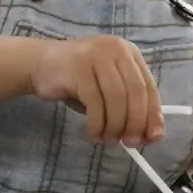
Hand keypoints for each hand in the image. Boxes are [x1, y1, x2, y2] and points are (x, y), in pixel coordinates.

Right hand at [29, 35, 164, 145]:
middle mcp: (116, 49)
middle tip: (130, 144)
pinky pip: (95, 102)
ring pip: (116, 98)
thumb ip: (129, 107)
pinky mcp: (78, 68)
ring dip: (115, 126)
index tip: (153, 138)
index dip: (153, 114)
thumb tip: (150, 135)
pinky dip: (97, 124)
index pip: (148, 86)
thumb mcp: (108, 90)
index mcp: (129, 52)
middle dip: (135, 122)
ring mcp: (96, 55)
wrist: (39, 64)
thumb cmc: (78, 81)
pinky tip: (93, 135)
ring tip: (109, 141)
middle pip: (135, 92)